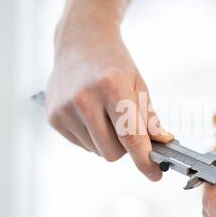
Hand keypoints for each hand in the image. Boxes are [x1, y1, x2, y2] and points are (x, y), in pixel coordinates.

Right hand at [46, 20, 172, 181]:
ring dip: (107, 141)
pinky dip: (92, 137)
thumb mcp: (138, 84)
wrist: (81, 42)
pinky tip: (90, 114)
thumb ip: (149, 117)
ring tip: (105, 112)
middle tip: (127, 127)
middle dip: (125, 148)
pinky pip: (82, 145)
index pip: (131, 136)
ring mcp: (65, 109)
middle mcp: (84, 99)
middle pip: (112, 153)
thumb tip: (161, 143)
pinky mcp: (54, 117)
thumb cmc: (114, 63)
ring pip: (97, 151)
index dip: (145, 160)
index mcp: (111, 87)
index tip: (156, 174)